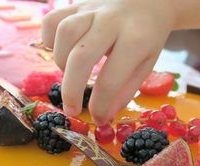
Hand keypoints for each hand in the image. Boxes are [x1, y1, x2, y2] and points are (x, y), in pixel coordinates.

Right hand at [42, 0, 174, 124]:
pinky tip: (62, 51)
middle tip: (71, 110)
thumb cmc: (148, 36)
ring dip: (61, 62)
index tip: (98, 119)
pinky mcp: (78, 4)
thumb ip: (126, 89)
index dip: (101, 105)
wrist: (150, 0)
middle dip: (71, 90)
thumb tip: (105, 116)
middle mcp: (112, 22)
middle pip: (81, 57)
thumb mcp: (146, 64)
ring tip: (71, 74)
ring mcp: (92, 9)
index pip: (111, 79)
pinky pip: (53, 20)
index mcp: (136, 40)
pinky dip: (50, 40)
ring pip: (64, 34)